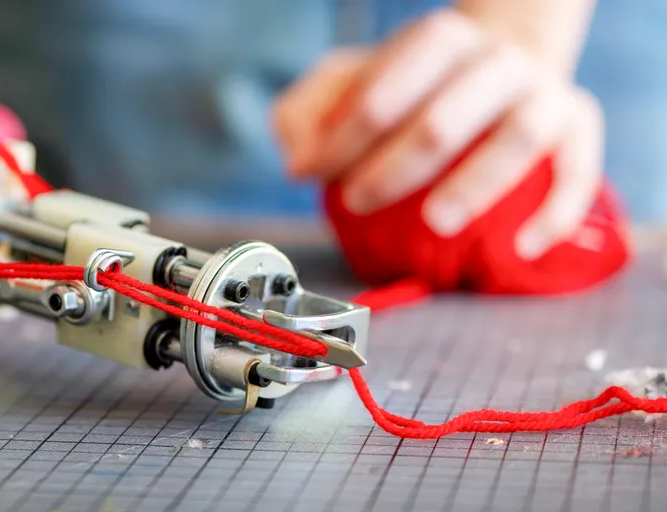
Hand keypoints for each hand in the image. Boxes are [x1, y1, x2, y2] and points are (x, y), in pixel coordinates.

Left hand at [273, 9, 602, 259]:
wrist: (499, 68)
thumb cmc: (416, 86)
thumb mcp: (352, 81)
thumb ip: (309, 110)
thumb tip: (297, 160)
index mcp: (438, 40)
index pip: (382, 93)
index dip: (342, 142)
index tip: (314, 174)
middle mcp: (496, 61)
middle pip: (443, 119)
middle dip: (392, 170)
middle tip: (357, 201)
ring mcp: (543, 94)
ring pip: (518, 138)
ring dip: (474, 187)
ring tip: (435, 224)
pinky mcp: (578, 131)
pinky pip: (578, 173)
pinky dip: (556, 213)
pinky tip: (522, 247)